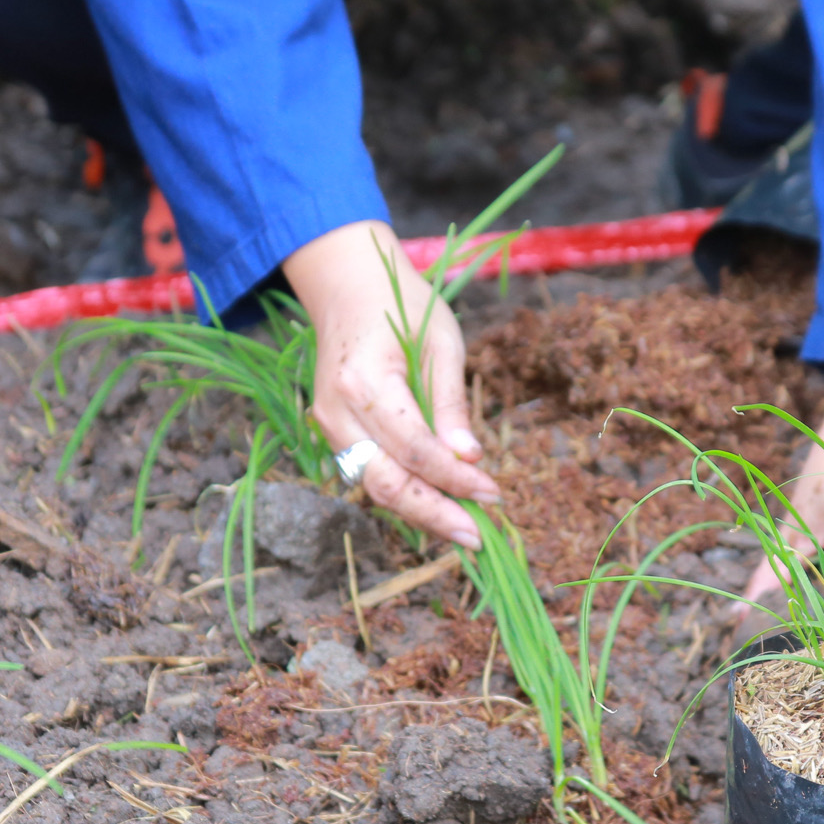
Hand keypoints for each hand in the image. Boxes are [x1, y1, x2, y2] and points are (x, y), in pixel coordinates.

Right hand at [285, 220, 498, 548]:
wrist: (349, 287)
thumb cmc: (402, 306)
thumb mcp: (441, 343)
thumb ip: (450, 404)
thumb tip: (469, 458)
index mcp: (364, 382)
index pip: (415, 449)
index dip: (455, 478)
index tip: (493, 491)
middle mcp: (338, 412)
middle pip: (387, 483)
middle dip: (435, 515)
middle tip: (478, 536)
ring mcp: (330, 426)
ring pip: (375, 488)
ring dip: (421, 512)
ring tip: (464, 528)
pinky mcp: (334, 433)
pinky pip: (370, 474)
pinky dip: (405, 493)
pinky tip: (439, 505)